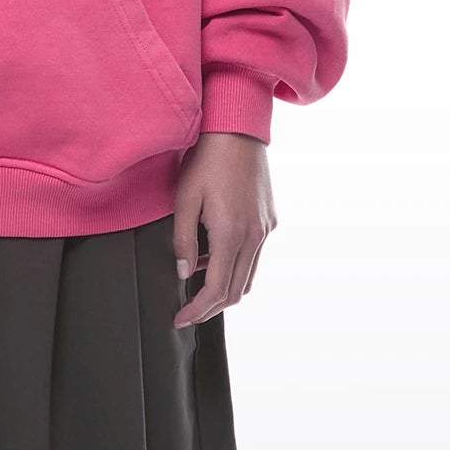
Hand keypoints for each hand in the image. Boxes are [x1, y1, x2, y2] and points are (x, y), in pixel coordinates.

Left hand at [172, 131, 275, 327]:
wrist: (238, 130)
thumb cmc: (207, 160)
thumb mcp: (183, 199)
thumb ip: (182, 239)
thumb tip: (183, 271)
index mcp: (231, 234)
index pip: (216, 289)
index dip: (197, 310)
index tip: (180, 319)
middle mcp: (254, 237)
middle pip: (235, 291)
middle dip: (210, 308)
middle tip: (188, 313)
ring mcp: (265, 229)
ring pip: (247, 277)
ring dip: (223, 289)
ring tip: (196, 286)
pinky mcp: (269, 221)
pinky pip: (253, 257)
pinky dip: (233, 267)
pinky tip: (210, 257)